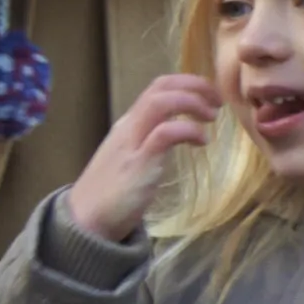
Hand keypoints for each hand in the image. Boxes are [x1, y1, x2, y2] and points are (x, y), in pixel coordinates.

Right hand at [68, 69, 226, 243]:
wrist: (85, 221)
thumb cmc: (111, 195)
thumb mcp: (132, 159)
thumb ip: (150, 144)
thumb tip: (178, 137)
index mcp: (129, 124)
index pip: (157, 87)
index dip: (188, 83)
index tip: (210, 96)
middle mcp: (129, 127)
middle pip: (160, 86)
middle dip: (194, 85)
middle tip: (217, 100)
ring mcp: (132, 143)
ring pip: (161, 102)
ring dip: (192, 102)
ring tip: (211, 117)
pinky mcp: (139, 163)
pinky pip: (165, 133)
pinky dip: (188, 130)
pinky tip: (202, 142)